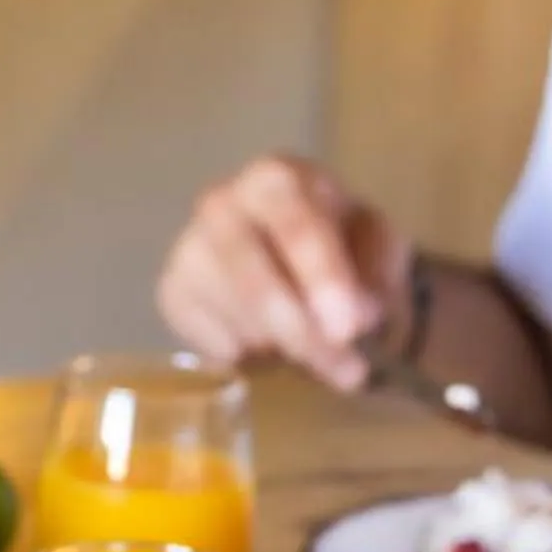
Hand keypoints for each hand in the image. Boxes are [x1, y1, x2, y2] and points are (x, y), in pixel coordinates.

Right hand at [156, 154, 411, 390]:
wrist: (295, 258)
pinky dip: (252, 358)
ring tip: (317, 352)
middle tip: (348, 373)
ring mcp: (188, 249)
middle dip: (302, 331)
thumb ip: (379, 271)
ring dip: (285, 351)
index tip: (349, 329)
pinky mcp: (172, 293)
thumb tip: (361, 317)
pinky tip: (271, 342)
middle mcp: (220, 204)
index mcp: (277, 179)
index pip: (294, 222)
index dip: (322, 277)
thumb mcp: (378, 245)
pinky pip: (213, 344)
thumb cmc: (339, 243)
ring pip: (236, 319)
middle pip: (252, 277)